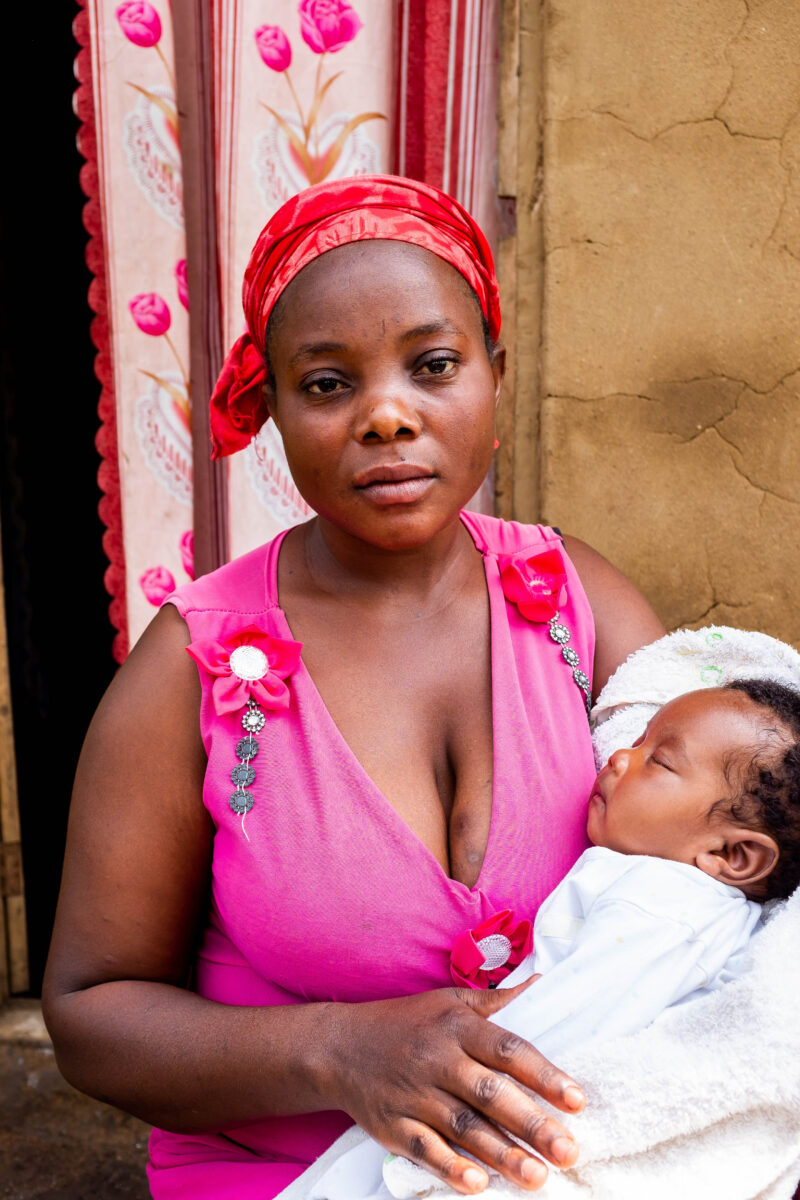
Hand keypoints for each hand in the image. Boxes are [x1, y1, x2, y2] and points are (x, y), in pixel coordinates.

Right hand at [320, 981, 584, 1194]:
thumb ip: (495, 1000)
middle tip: (568, 1151)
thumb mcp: (448, 1001)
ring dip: (502, 1155)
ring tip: (538, 1177)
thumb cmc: (406, 1022)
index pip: (508, 1050)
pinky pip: (424, 1149)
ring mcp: (413, 1094)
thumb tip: (540, 983)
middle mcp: (437, 1059)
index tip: (577, 1100)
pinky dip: (450, 1167)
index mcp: (457, 1026)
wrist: (339, 1046)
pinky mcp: (393, 1125)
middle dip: (531, 1124)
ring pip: (463, 1127)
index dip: (544, 1075)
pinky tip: (478, 1184)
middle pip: (490, 1093)